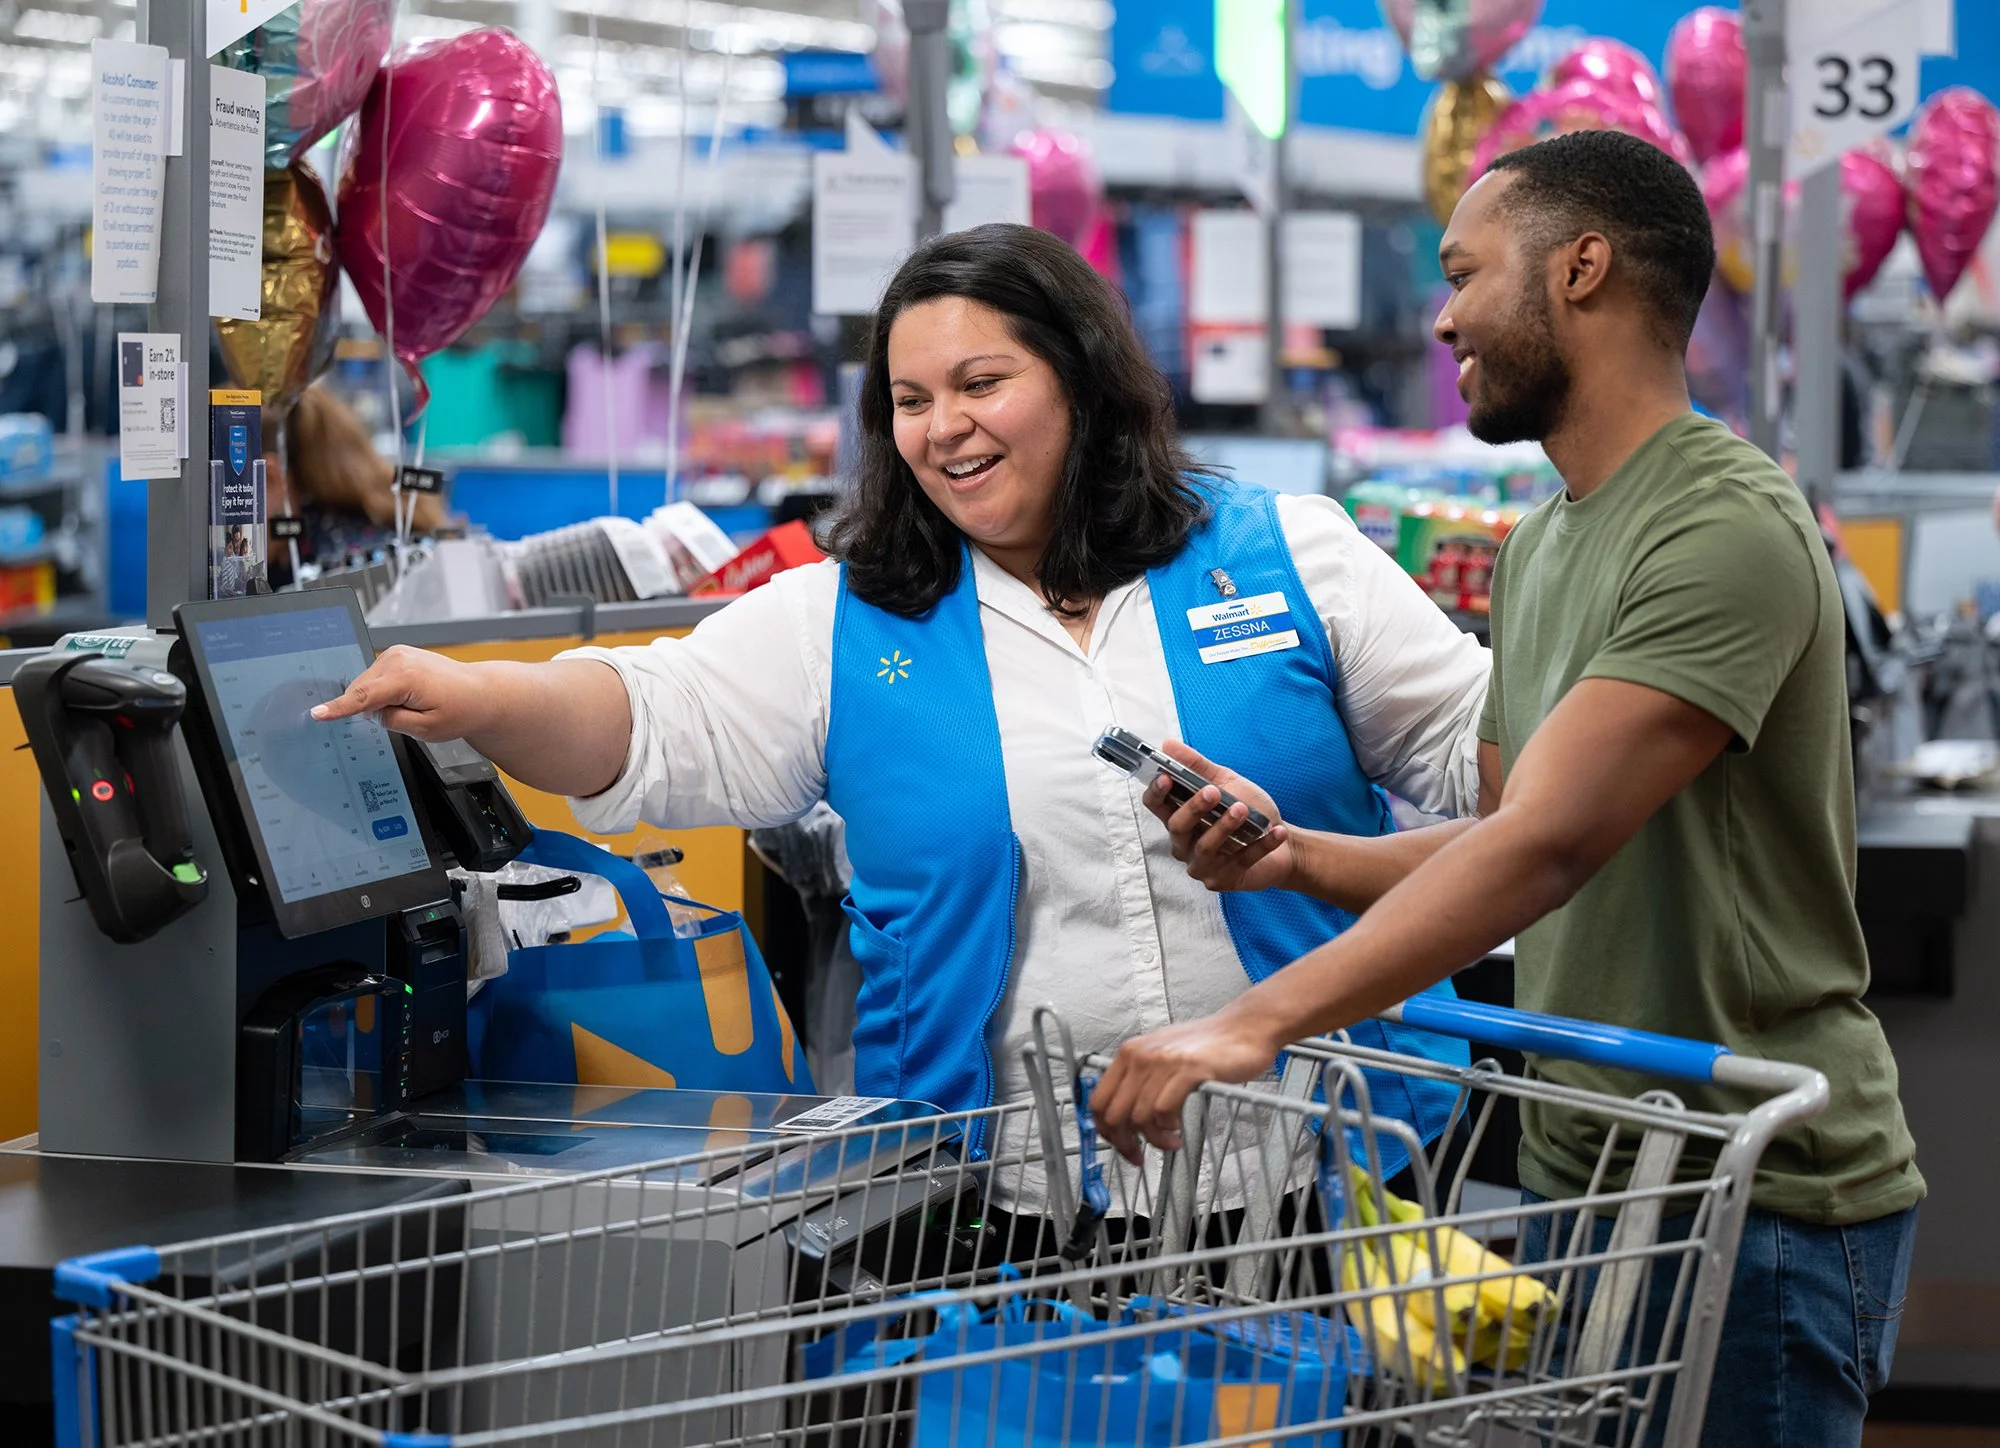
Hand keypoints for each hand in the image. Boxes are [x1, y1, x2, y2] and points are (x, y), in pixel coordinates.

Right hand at [310, 645, 491, 740]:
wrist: (479, 692)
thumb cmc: (460, 710)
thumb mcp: (425, 729)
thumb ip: (390, 721)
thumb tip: (368, 712)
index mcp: (405, 677)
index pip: (362, 697)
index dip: (338, 708)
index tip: (318, 714)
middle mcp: (398, 658)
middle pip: (362, 691)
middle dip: (372, 709)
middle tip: (409, 717)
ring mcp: (397, 653)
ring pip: (368, 685)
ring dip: (379, 699)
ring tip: (415, 705)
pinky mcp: (398, 654)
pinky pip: (376, 678)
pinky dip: (383, 691)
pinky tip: (407, 696)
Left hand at [1091, 1007, 1284, 1164]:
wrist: (1242, 1028)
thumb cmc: (1206, 1045)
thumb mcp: (1161, 1055)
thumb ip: (1139, 1081)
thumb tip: (1122, 1118)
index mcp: (1129, 1053)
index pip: (1098, 1100)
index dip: (1105, 1131)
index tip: (1120, 1145)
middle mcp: (1140, 1055)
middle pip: (1114, 1114)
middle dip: (1125, 1143)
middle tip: (1140, 1155)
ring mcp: (1163, 1062)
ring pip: (1139, 1117)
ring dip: (1154, 1139)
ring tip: (1170, 1141)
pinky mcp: (1188, 1070)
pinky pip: (1164, 1111)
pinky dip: (1169, 1128)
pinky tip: (1179, 1129)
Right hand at [1143, 741, 1292, 892]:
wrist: (1284, 845)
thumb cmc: (1249, 812)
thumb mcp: (1226, 783)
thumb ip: (1198, 767)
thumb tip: (1168, 744)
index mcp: (1180, 817)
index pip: (1155, 806)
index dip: (1156, 792)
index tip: (1166, 777)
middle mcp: (1184, 844)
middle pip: (1176, 827)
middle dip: (1194, 808)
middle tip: (1213, 791)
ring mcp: (1201, 865)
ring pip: (1205, 847)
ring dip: (1225, 827)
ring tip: (1244, 809)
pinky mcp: (1222, 881)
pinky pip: (1239, 862)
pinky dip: (1259, 846)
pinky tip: (1276, 832)